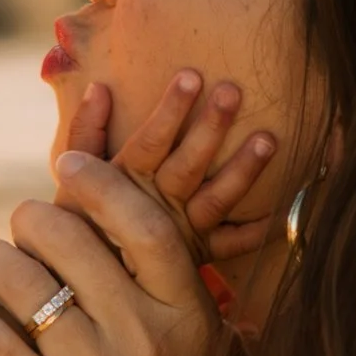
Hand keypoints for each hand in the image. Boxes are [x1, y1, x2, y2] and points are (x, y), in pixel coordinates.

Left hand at [0, 75, 266, 355]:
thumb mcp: (219, 353)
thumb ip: (204, 291)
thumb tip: (213, 214)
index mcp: (189, 316)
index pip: (144, 227)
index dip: (103, 185)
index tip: (70, 163)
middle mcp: (144, 342)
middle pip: (74, 244)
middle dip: (38, 218)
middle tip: (26, 218)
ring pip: (25, 287)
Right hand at [70, 74, 276, 282]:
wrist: (82, 280)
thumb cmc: (79, 218)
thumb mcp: (72, 175)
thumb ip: (85, 131)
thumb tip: (99, 88)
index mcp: (125, 181)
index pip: (150, 141)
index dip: (170, 111)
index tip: (191, 76)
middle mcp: (157, 206)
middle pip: (188, 164)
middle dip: (210, 128)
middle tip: (232, 92)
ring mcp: (182, 232)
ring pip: (217, 199)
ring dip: (244, 170)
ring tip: (269, 139)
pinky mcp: (199, 254)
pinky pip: (233, 245)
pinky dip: (258, 230)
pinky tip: (283, 208)